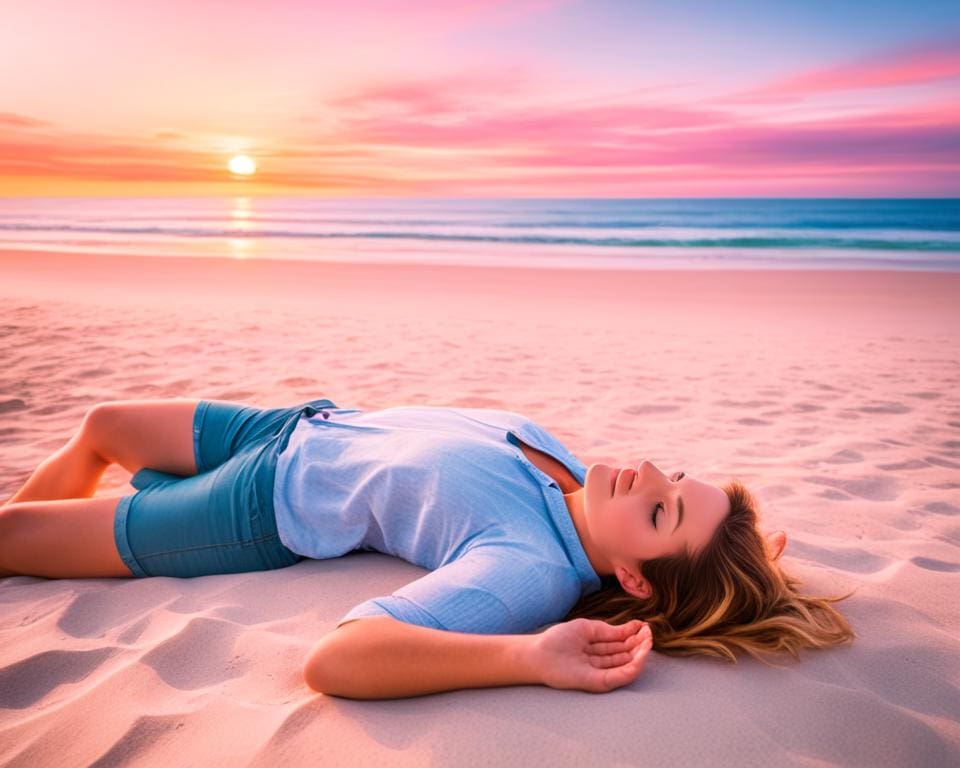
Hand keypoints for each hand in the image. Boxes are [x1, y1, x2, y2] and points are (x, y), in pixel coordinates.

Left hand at [532, 618, 652, 692]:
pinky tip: (641, 656)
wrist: (538, 653)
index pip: (620, 643)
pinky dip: (633, 667)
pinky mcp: (598, 682)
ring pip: (626, 665)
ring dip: (640, 654)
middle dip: (640, 644)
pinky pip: (619, 677)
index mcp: (597, 647)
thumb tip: (632, 627)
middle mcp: (601, 661)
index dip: (633, 635)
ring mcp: (600, 672)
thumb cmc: (558, 639)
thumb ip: (610, 630)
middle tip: (651, 635)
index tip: (645, 626)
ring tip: (649, 642)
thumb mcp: (588, 628)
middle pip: (626, 654)